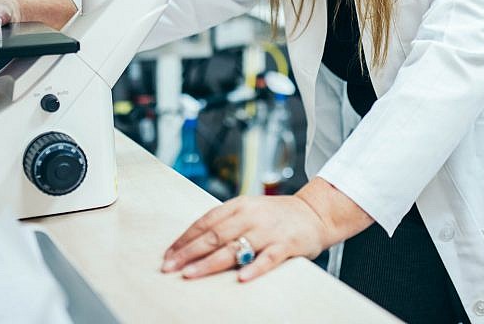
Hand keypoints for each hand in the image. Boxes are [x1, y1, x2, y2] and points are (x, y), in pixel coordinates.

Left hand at [161, 194, 328, 281]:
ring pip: (234, 247)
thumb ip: (226, 222)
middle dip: (188, 253)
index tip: (168, 255)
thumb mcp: (248, 210)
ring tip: (191, 274)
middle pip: (214, 235)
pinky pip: (268, 258)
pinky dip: (255, 268)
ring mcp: (268, 230)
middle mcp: (250, 216)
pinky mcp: (286, 244)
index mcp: (239, 205)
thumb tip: (193, 242)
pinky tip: (241, 278)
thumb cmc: (276, 215)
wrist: (315, 212)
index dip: (185, 239)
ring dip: (209, 262)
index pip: (205, 222)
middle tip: (169, 267)